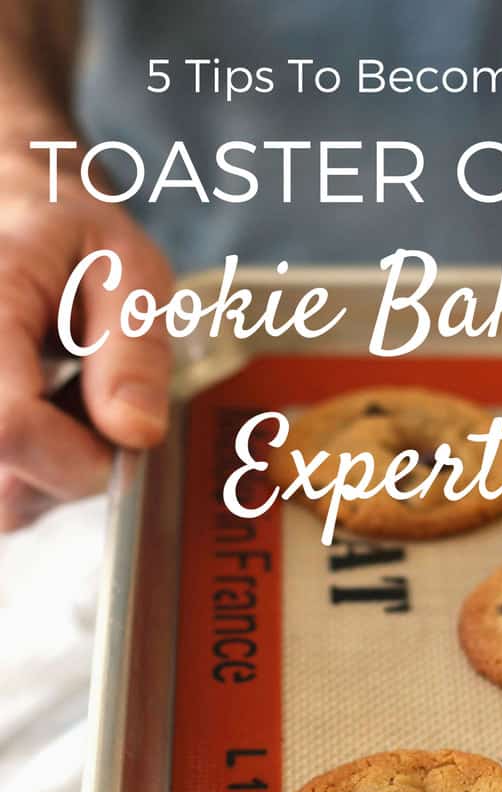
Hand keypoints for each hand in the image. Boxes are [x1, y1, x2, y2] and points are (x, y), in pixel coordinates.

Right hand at [0, 146, 173, 531]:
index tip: (124, 435)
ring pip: (3, 501)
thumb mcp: (128, 269)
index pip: (9, 427)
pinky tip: (45, 422)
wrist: (16, 227)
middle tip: (97, 402)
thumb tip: (135, 432)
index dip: (77, 457)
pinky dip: (35, 476)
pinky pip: (3, 500)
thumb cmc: (73, 246)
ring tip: (66, 401)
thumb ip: (134, 347)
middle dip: (72, 466)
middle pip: (5, 480)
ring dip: (54, 473)